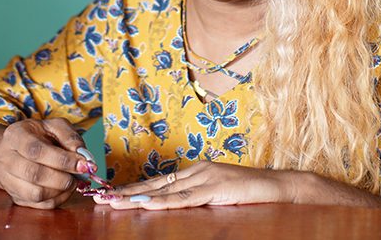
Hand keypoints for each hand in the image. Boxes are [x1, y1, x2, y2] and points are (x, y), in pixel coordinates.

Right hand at [0, 118, 94, 208]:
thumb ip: (70, 137)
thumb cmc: (38, 135)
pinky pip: (39, 205)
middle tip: (80, 174)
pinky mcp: (15, 197)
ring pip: (36, 194)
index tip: (82, 164)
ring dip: (60, 190)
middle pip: (34, 174)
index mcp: (14, 136)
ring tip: (72, 180)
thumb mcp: (55, 126)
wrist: (15, 149)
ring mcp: (8, 180)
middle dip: (62, 178)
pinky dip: (57, 199)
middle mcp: (6, 158)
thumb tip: (83, 157)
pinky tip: (65, 188)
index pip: (36, 151)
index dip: (62, 160)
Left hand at [94, 162, 296, 209]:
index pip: (159, 183)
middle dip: (126, 192)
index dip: (134, 190)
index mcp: (196, 172)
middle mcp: (197, 171)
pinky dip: (162, 202)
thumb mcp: (219, 197)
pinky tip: (145, 204)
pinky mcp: (215, 188)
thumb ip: (199, 199)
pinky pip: (184, 198)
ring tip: (113, 202)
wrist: (280, 187)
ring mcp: (205, 178)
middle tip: (100, 198)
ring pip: (164, 191)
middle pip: (155, 184)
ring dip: (136, 197)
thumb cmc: (252, 194)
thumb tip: (175, 207)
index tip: (111, 196)